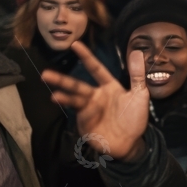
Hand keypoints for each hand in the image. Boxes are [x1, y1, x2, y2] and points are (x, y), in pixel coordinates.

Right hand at [42, 41, 149, 161]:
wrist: (133, 143)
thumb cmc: (135, 117)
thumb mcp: (140, 94)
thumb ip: (137, 74)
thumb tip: (137, 51)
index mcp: (108, 87)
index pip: (95, 69)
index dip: (86, 57)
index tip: (75, 44)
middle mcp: (96, 97)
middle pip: (77, 86)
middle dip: (61, 80)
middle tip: (45, 74)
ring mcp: (90, 111)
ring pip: (75, 102)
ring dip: (65, 98)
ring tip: (55, 96)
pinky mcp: (87, 125)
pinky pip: (83, 118)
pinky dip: (85, 115)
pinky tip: (86, 113)